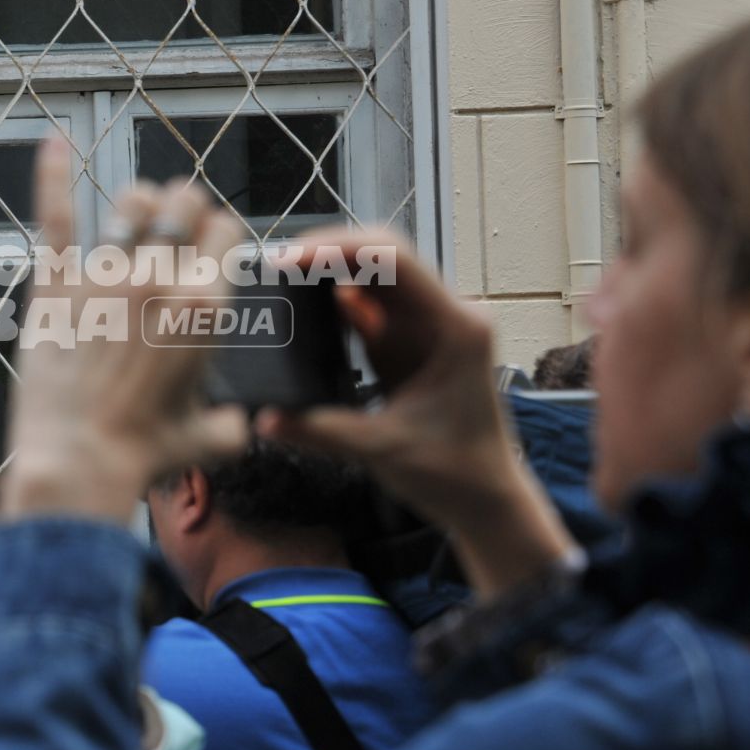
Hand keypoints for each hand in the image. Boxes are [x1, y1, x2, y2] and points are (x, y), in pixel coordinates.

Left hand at [0, 140, 249, 522]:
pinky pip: (57, 218)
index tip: (212, 245)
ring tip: (140, 206)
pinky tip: (53, 141)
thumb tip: (243, 422)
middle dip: (188, 206)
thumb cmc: (143, 455)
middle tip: (181, 220)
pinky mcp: (55, 288)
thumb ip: (236, 421)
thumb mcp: (210, 440)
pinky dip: (54, 175)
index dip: (221, 234)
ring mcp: (104, 278)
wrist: (78, 462)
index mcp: (204, 307)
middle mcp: (158, 280)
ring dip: (142, 198)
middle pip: (185, 204)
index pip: (226, 231)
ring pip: (133, 202)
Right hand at [257, 228, 576, 595]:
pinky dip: (334, 305)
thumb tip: (263, 419)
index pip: (395, 259)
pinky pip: (369, 308)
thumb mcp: (382, 451)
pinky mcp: (411, 343)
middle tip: (276, 265)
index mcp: (456, 327)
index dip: (340, 248)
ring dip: (328, 275)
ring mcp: (428, 327)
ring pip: (373, 278)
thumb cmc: (454, 474)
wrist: (486, 501)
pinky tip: (300, 311)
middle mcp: (447, 314)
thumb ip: (321, 431)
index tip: (290, 259)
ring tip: (278, 282)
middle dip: (329, 253)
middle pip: (383, 257)